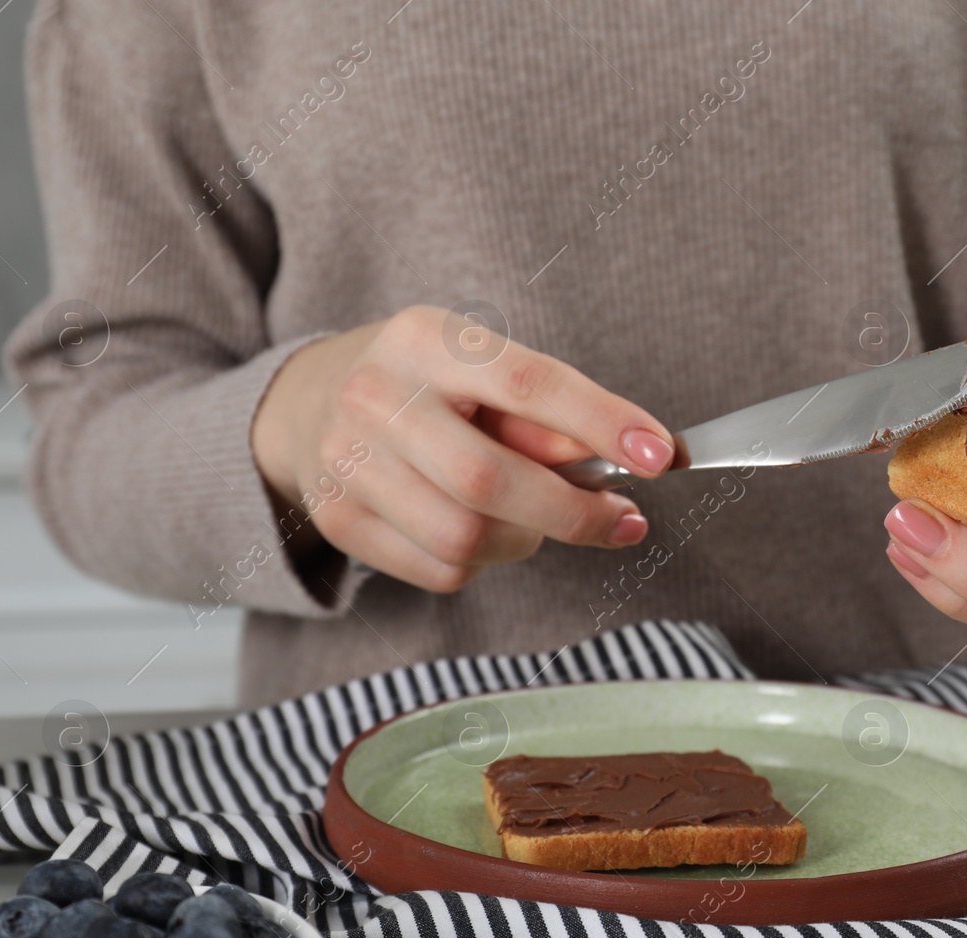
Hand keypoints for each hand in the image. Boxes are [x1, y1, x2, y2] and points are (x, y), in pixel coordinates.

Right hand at [251, 306, 673, 592]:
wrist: (306, 403)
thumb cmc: (424, 383)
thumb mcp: (481, 367)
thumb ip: (547, 412)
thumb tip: (624, 456)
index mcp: (422, 339)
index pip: (524, 382)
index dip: (600, 422)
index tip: (660, 455)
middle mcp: (375, 398)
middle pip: (489, 480)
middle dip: (574, 512)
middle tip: (624, 520)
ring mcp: (347, 464)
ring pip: (466, 538)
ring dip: (526, 539)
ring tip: (536, 516)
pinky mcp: (338, 521)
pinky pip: (441, 570)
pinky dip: (483, 561)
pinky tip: (482, 529)